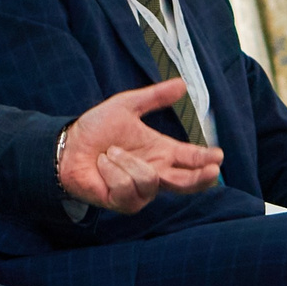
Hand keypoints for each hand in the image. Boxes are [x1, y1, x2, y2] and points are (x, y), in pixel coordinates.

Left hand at [59, 79, 225, 213]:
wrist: (68, 145)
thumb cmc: (96, 129)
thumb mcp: (126, 105)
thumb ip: (155, 97)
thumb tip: (183, 83)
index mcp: (162, 152)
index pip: (191, 159)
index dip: (206, 159)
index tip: (218, 155)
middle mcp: (155, 173)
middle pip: (186, 183)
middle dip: (200, 178)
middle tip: (210, 170)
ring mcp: (141, 192)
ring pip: (151, 181)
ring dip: (128, 162)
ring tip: (111, 152)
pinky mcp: (123, 202)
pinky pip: (127, 188)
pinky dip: (113, 171)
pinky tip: (102, 165)